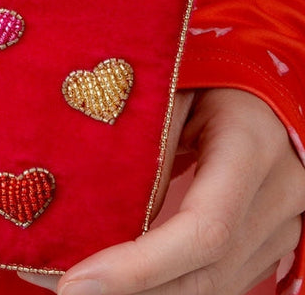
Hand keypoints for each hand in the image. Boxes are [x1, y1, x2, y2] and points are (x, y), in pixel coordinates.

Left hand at [21, 88, 304, 294]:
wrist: (261, 89)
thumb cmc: (207, 74)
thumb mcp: (174, 88)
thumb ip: (147, 139)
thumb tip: (102, 202)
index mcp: (251, 146)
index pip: (201, 229)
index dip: (138, 266)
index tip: (77, 282)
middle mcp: (279, 195)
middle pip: (206, 275)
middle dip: (131, 292)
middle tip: (65, 290)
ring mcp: (283, 224)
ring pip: (213, 287)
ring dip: (144, 294)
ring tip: (78, 284)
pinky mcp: (272, 240)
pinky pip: (218, 279)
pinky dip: (165, 284)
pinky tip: (117, 278)